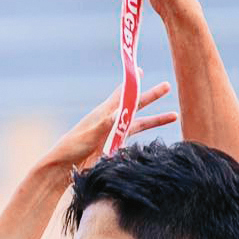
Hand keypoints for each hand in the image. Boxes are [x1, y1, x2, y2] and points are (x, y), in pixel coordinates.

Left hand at [44, 81, 176, 169]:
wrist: (64, 168)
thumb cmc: (72, 148)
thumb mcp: (88, 134)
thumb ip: (104, 124)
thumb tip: (119, 112)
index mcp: (103, 113)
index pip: (122, 94)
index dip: (132, 82)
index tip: (140, 70)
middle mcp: (111, 121)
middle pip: (136, 106)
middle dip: (152, 96)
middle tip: (167, 86)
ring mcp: (114, 134)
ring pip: (140, 124)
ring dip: (156, 120)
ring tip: (174, 115)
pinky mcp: (115, 147)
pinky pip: (134, 140)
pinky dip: (146, 138)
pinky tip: (157, 141)